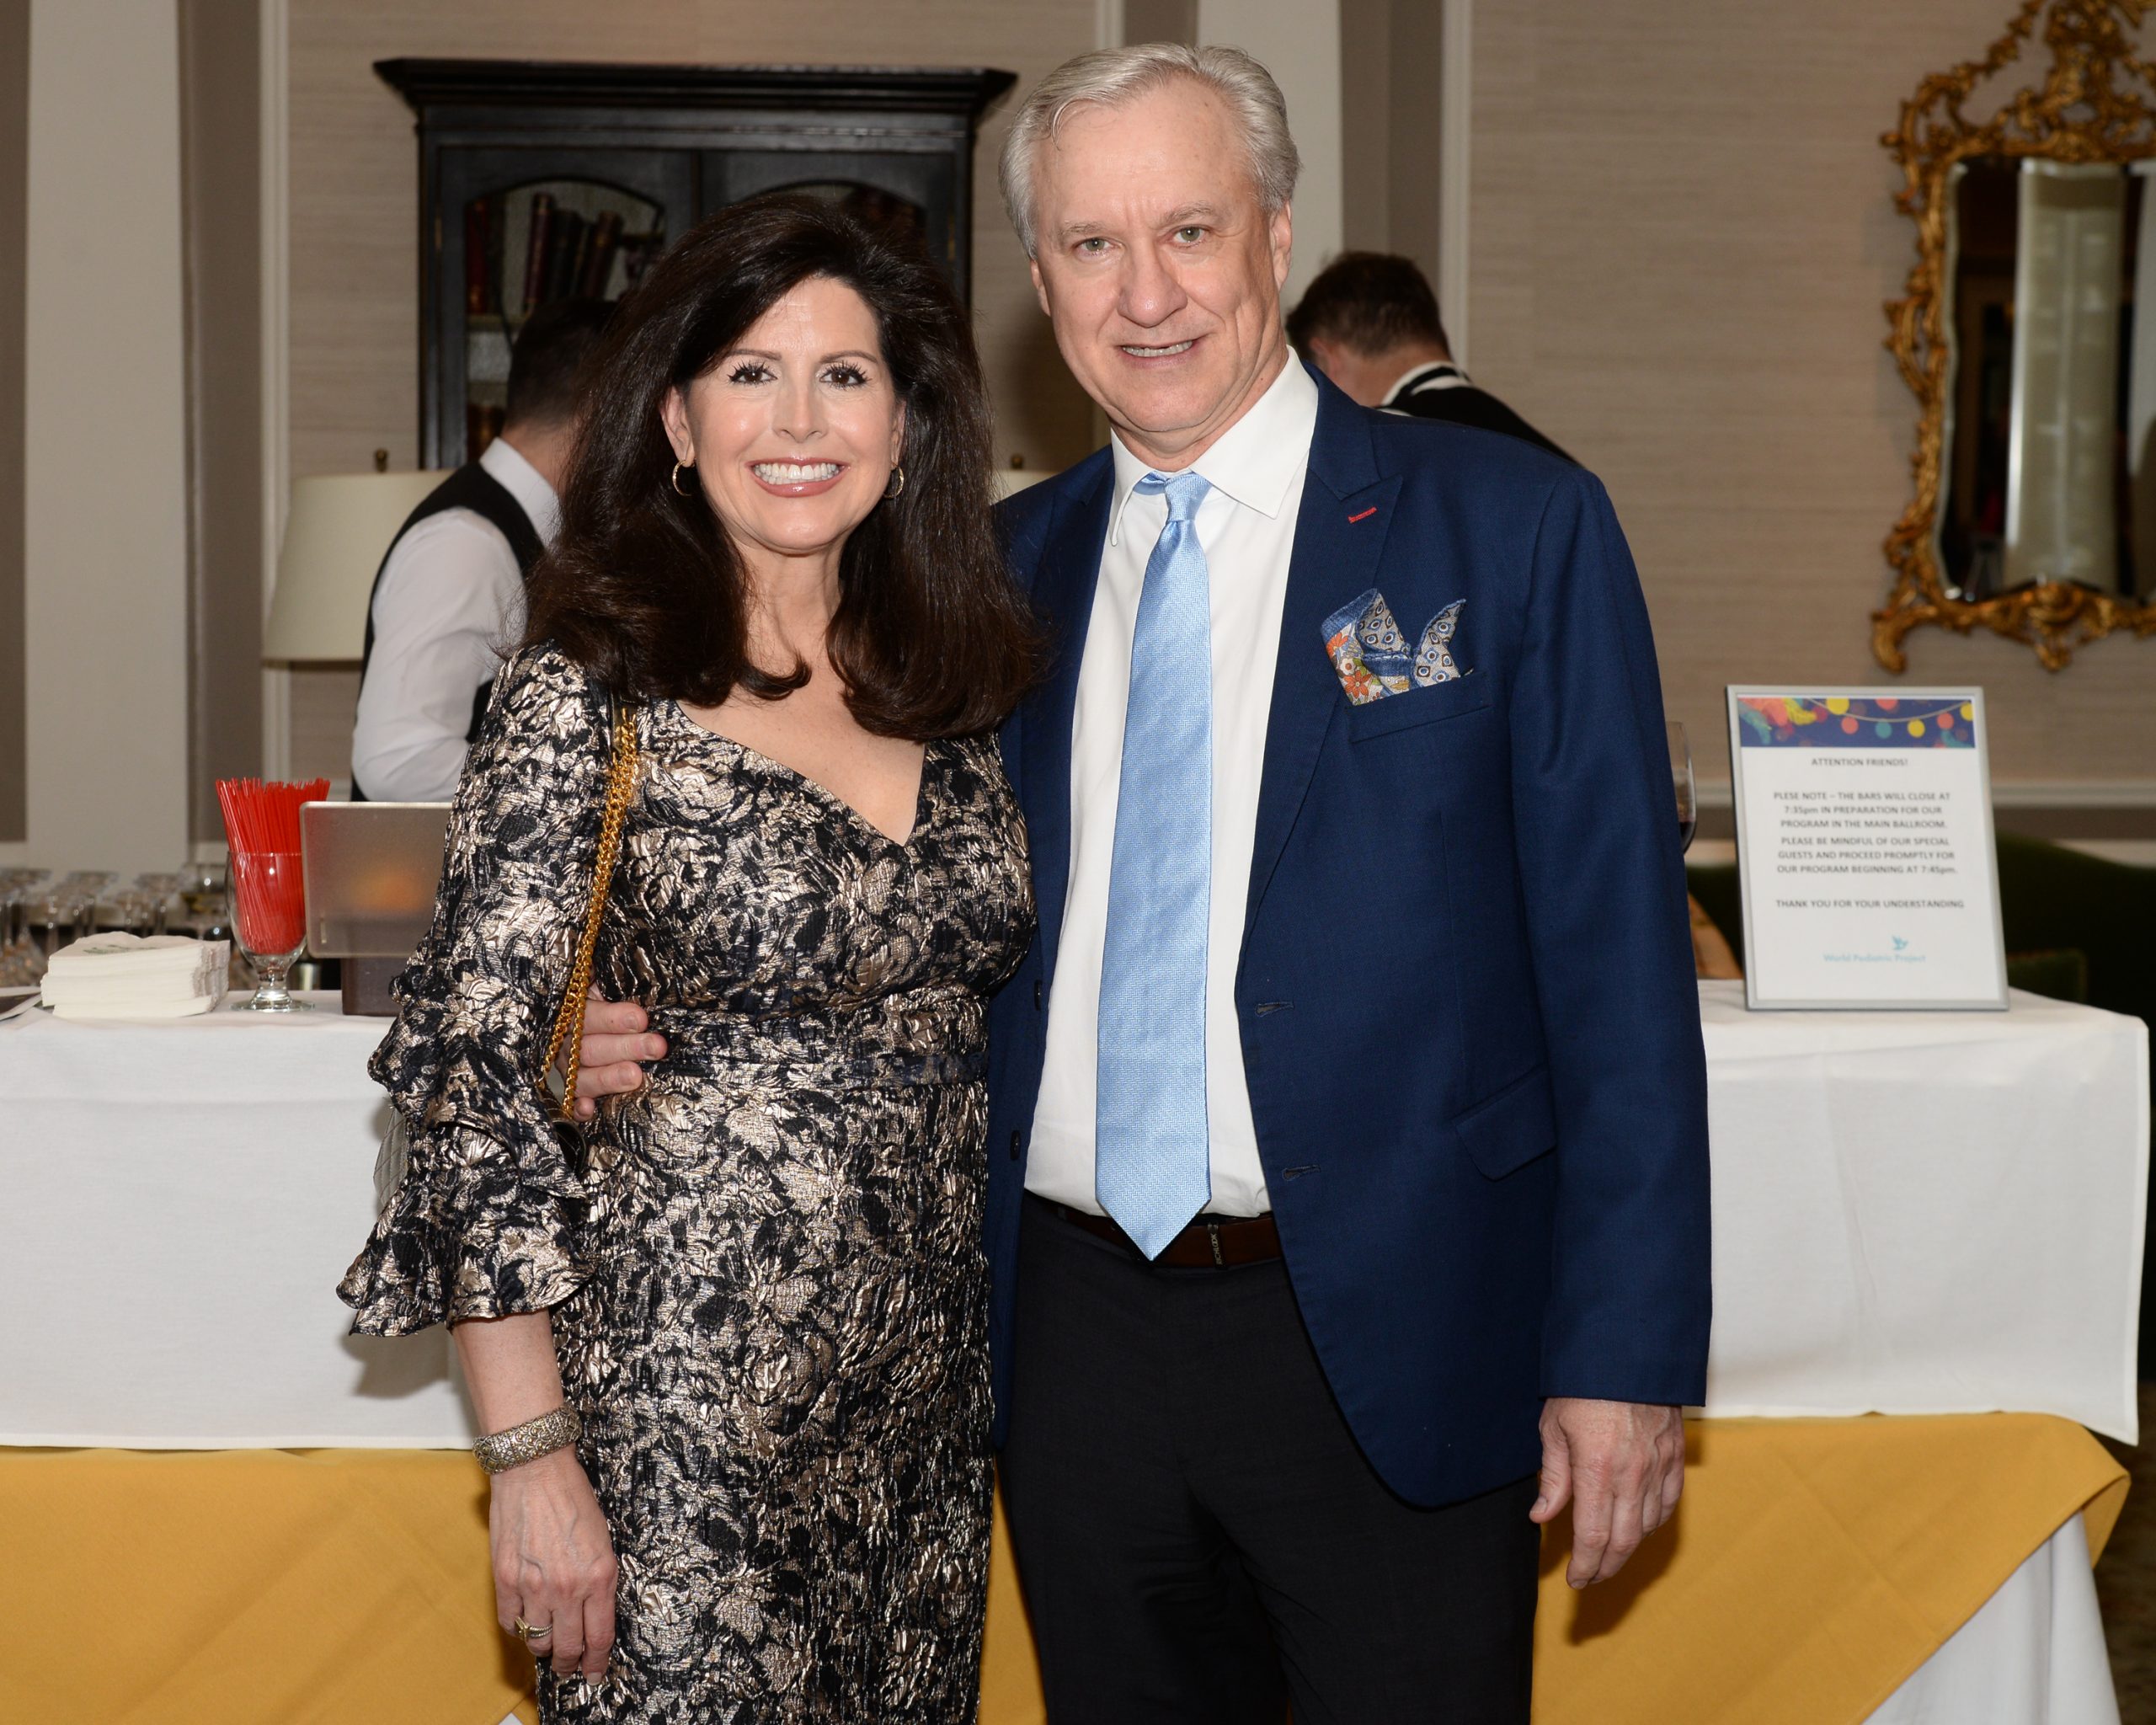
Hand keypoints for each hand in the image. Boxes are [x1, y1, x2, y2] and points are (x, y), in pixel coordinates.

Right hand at [491, 1445, 618, 1681]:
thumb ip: (599, 1581)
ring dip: (544, 1649)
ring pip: (538, 1641)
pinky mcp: (505, 1580)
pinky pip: (511, 1623)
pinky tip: (526, 1623)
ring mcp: (534, 1586)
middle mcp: (568, 1587)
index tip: (596, 1672)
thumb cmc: (573, 1498)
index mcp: (599, 1576)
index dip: (598, 1662)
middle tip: (571, 1667)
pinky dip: (519, 1629)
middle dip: (570, 1663)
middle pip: (568, 1648)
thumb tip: (594, 1615)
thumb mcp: (603, 1540)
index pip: (599, 1637)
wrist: (536, 1470)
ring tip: (548, 1647)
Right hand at [568, 989, 663, 1121]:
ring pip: (581, 1076)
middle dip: (625, 1048)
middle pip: (589, 1047)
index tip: (641, 1019)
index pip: (588, 1015)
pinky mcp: (569, 1091)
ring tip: (635, 1077)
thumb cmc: (607, 997)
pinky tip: (589, 1109)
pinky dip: (577, 1107)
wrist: (585, 1015)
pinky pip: (568, 1103)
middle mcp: (565, 1040)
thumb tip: (617, 964)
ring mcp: (565, 1067)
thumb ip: (608, 978)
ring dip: (608, 1078)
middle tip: (656, 1047)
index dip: (613, 1019)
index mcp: (572, 1009)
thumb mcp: (604, 981)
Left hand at [1530, 1397, 1684, 1587]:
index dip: (1585, 1566)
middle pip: (1623, 1541)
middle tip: (1590, 1578)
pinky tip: (1639, 1528)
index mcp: (1597, 1468)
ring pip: (1648, 1527)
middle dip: (1605, 1567)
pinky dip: (1654, 1523)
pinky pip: (1669, 1503)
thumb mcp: (1554, 1426)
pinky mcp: (1676, 1456)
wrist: (1627, 1349)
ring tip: (1609, 1556)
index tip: (1576, 1579)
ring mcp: (1659, 1466)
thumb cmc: (1582, 1383)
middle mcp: (1633, 1474)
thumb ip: (1552, 1476)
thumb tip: (1541, 1516)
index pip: (1593, 1537)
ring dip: (1628, 1549)